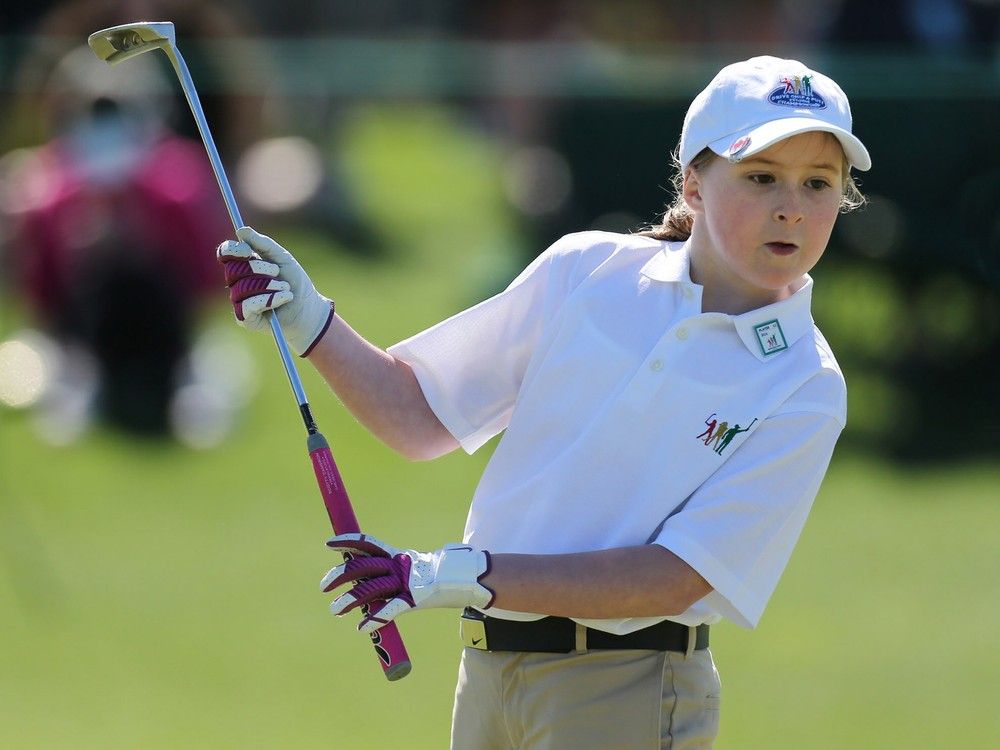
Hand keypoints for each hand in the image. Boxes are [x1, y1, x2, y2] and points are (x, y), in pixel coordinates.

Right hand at [217, 226, 333, 355]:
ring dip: (270, 286)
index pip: (225, 254)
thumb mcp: (282, 258)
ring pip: (242, 287)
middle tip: (278, 272)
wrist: (307, 307)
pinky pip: (248, 305)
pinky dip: (270, 300)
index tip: (248, 251)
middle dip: (259, 269)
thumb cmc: (294, 281)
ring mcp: (239, 301)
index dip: (233, 250)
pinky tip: (284, 299)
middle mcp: (237, 282)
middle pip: (233, 270)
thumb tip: (241, 230)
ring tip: (285, 288)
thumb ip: (262, 243)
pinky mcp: (245, 318)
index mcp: (243, 265)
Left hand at [321, 533, 494, 632]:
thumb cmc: (435, 575)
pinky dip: (375, 617)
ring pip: (371, 588)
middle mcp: (398, 566)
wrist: (463, 578)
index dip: (348, 542)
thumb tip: (367, 573)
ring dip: (350, 600)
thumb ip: (390, 569)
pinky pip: (391, 609)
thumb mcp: (410, 566)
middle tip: (324, 586)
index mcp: (396, 556)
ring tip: (334, 610)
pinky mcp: (414, 600)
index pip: (368, 544)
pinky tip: (362, 627)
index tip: (329, 543)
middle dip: (341, 575)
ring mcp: (406, 582)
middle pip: (363, 566)